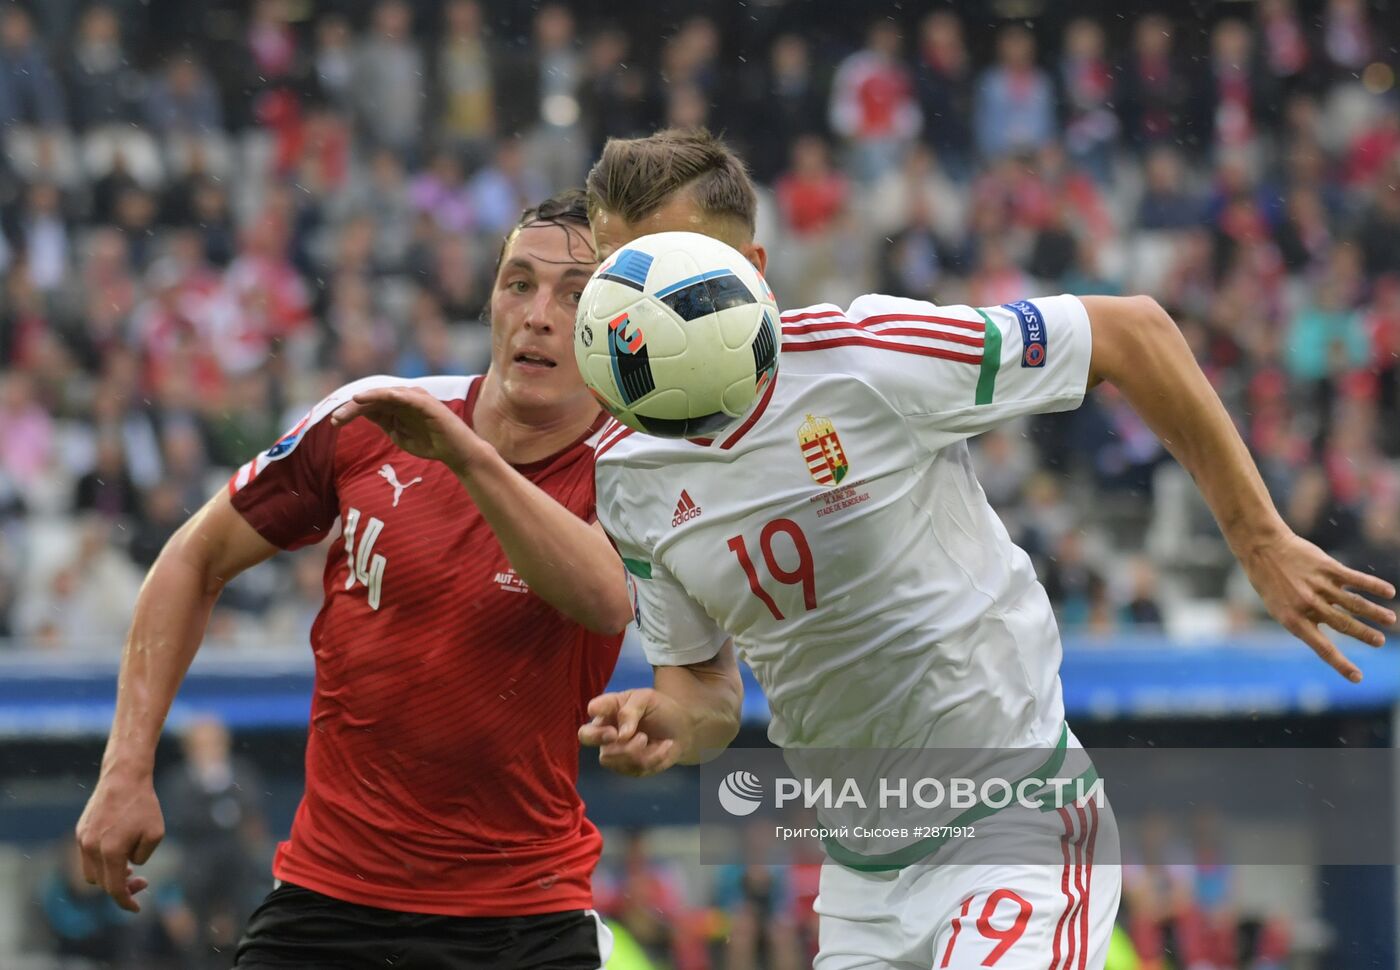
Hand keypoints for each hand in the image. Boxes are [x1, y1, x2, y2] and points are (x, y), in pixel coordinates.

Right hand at [74, 769, 162, 912]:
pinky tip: (118, 853)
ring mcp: (82, 839)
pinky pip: (88, 856)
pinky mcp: (80, 831)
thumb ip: (141, 857)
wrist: (124, 777)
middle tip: (142, 882)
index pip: (114, 889)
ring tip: (128, 870)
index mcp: (110, 852)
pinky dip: (101, 862)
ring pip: (91, 873)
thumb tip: (128, 867)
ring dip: (108, 876)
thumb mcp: (155, 834)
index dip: (126, 902)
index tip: (137, 909)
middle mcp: (91, 848)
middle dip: (121, 888)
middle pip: (103, 883)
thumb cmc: (144, 805)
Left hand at [331, 386, 484, 473]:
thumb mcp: (399, 434)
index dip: (351, 411)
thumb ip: (384, 422)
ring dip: (367, 399)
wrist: (456, 452)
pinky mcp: (426, 403)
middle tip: (335, 419)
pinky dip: (389, 395)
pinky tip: (374, 397)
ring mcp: (416, 398)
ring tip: (351, 404)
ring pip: (386, 394)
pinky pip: (405, 396)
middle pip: (374, 398)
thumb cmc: (430, 443)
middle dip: (353, 407)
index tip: (334, 421)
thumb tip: (363, 413)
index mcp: (397, 406)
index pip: (370, 405)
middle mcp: (405, 398)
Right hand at [579, 689, 686, 776]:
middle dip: (599, 737)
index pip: (592, 710)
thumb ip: (631, 710)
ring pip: (610, 757)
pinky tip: (664, 747)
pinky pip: (634, 768)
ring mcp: (613, 751)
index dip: (596, 716)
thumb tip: (621, 735)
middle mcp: (605, 730)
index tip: (612, 728)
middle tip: (617, 736)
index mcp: (608, 709)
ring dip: (634, 750)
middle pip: (586, 736)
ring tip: (649, 739)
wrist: (682, 730)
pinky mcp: (627, 768)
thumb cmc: (660, 709)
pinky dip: (654, 757)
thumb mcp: (647, 699)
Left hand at [1239, 530, 1396, 680]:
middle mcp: (1308, 605)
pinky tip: (1389, 592)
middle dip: (1365, 634)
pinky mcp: (1327, 568)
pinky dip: (1373, 586)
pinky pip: (1355, 579)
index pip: (1322, 648)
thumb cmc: (1270, 582)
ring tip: (1391, 619)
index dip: (1341, 664)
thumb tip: (1331, 632)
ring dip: (1375, 612)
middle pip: (1344, 624)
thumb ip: (1303, 621)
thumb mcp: (1278, 608)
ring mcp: (1319, 586)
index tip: (1358, 678)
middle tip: (1380, 642)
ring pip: (1354, 603)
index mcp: (1294, 620)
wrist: (1261, 548)